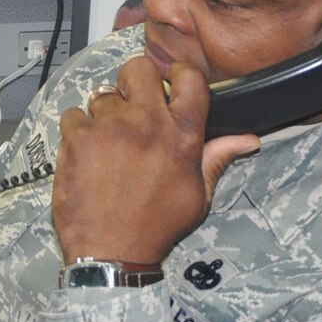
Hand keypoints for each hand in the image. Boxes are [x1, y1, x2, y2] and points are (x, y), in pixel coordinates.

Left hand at [52, 56, 261, 266]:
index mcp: (182, 136)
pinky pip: (73, 114)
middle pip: (138, 68)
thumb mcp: (197, 196)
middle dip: (134, 81)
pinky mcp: (78, 139)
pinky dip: (77, 129)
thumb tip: (247, 139)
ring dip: (104, 112)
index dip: (178, 75)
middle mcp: (147, 124)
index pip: (189, 78)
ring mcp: (109, 128)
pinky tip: (86, 152)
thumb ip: (216, 159)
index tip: (170, 85)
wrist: (111, 253)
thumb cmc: (156, 227)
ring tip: (107, 141)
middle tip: (132, 105)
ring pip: (103, 93)